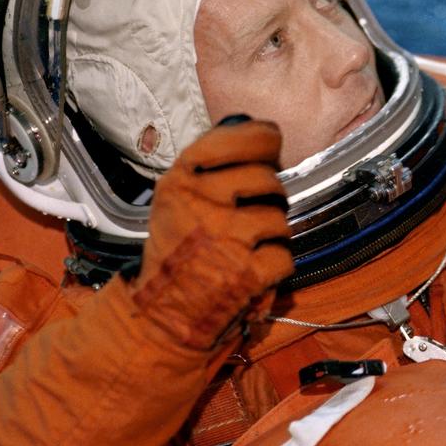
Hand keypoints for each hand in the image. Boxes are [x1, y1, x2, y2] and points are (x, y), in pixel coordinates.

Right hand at [130, 116, 293, 350]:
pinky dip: (274, 266)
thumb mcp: (174, 200)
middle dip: (270, 195)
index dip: (263, 138)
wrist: (161, 316)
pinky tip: (253, 271)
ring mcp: (227, 237)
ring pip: (279, 217)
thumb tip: (259, 130)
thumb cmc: (175, 252)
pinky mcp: (247, 272)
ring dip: (272, 234)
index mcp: (181, 181)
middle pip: (266, 178)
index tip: (271, 141)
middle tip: (255, 212)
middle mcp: (202, 203)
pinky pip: (284, 254)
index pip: (237, 138)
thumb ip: (208, 167)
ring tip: (248, 247)